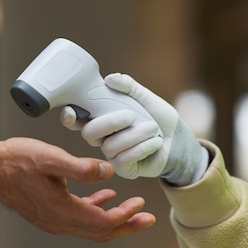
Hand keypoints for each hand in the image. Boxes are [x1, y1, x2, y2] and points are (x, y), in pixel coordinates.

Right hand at [0, 137, 155, 241]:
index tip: (141, 205)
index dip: (125, 215)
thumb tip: (109, 173)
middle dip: (127, 225)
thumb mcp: (52, 158)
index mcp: (63, 212)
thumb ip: (82, 168)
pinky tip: (103, 195)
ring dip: (113, 218)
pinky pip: (78, 218)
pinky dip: (95, 209)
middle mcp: (59, 222)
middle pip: (101, 232)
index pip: (103, 223)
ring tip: (131, 209)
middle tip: (148, 218)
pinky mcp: (48, 213)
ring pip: (91, 227)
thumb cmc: (15, 161)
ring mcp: (52, 220)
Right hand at [61, 73, 207, 184]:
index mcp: (102, 118)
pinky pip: (124, 159)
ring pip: (110, 146)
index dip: (69, 116)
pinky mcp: (124, 169)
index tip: (71, 110)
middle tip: (131, 115)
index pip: (77, 119)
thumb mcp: (146, 98)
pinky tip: (155, 142)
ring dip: (135, 134)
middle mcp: (102, 137)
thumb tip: (110, 78)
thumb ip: (129, 87)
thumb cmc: (159, 119)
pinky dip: (143, 147)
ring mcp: (112, 155)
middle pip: (89, 133)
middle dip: (110, 122)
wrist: (179, 142)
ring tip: (153, 128)